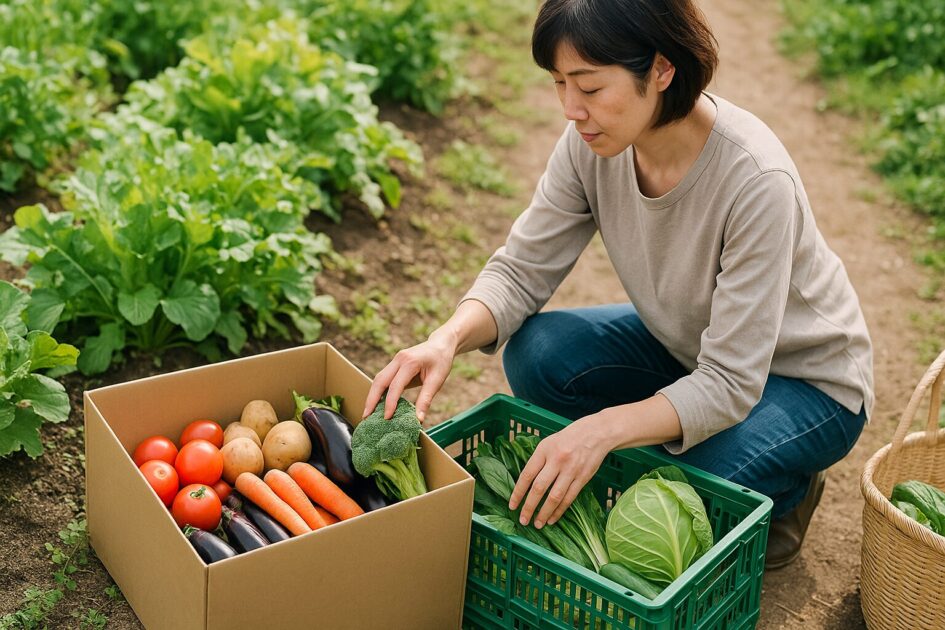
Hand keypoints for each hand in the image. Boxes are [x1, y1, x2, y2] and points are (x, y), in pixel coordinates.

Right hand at [362, 331, 456, 422]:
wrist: (441, 345)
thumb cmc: (441, 362)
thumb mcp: (437, 381)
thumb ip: (426, 399)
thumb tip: (418, 419)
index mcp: (410, 362)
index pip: (395, 386)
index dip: (390, 403)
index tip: (387, 418)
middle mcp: (399, 359)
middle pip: (379, 380)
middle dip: (371, 399)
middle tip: (366, 417)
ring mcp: (395, 360)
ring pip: (378, 379)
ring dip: (372, 395)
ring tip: (368, 412)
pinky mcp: (395, 364)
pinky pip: (383, 378)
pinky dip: (378, 391)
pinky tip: (376, 403)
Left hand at [509, 414, 613, 528]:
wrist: (596, 433)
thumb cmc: (568, 437)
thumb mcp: (548, 443)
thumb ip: (538, 460)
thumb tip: (525, 483)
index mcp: (544, 450)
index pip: (527, 475)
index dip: (518, 492)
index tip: (512, 505)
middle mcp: (557, 460)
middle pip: (539, 488)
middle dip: (529, 507)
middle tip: (523, 520)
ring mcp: (571, 470)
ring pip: (555, 496)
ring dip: (545, 513)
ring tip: (538, 524)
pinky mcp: (583, 478)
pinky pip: (569, 498)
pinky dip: (560, 510)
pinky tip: (553, 518)